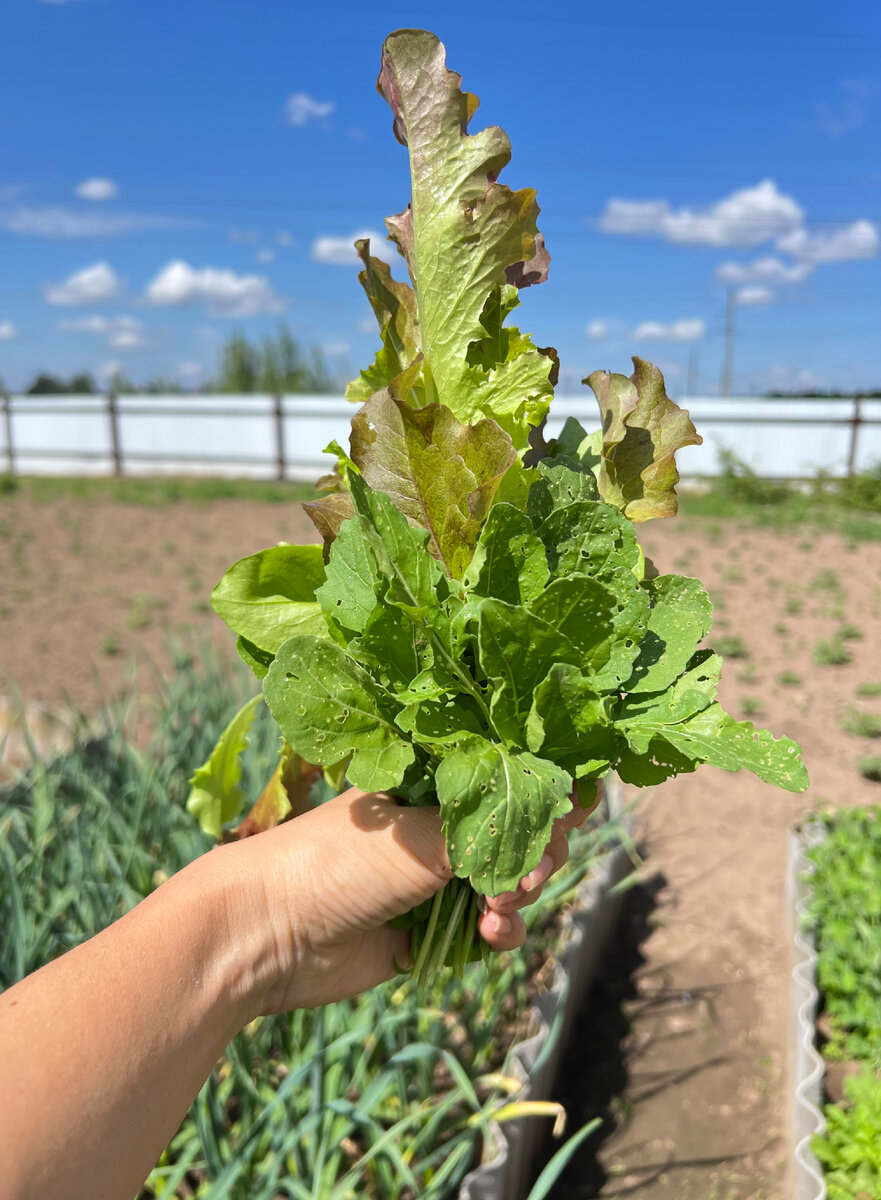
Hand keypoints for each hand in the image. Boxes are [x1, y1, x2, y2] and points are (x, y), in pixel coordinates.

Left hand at [210, 781, 601, 1013]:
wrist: (266, 934)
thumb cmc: (337, 861)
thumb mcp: (423, 833)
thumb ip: (491, 828)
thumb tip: (558, 819)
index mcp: (431, 779)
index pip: (505, 770)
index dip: (544, 788)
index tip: (574, 806)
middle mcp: (436, 821)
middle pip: (516, 828)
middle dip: (537, 849)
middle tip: (531, 870)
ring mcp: (432, 877)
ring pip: (507, 880)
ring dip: (520, 894)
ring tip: (502, 906)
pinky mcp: (426, 930)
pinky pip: (486, 929)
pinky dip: (501, 932)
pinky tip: (494, 935)